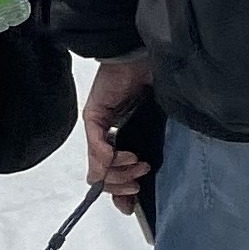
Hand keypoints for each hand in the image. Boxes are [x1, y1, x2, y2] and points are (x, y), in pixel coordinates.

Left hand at [83, 55, 154, 208]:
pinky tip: (116, 158)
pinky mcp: (94, 115)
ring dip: (117, 171)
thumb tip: (145, 179)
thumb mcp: (153, 123)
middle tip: (139, 179)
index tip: (135, 195)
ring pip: (98, 165)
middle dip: (121, 182)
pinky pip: (96, 144)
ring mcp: (98, 127)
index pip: (110, 174)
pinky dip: (105, 157)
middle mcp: (106, 135)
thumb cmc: (154, 81)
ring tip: (137, 164)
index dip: (119, 190)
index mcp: (121, 138)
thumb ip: (147, 149)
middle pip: (102, 175)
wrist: (145, 54)